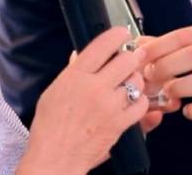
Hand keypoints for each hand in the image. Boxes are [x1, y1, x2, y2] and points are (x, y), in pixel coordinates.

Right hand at [20, 27, 149, 174]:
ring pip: (136, 80)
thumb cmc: (50, 128)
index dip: (116, 35)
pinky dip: (141, 102)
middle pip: (126, 60)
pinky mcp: (120, 123)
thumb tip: (81, 55)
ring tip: (130, 83)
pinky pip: (141, 105)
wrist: (55, 157)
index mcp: (76, 76)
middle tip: (130, 59)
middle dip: (131, 57)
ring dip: (136, 80)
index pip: (102, 45)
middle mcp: (94, 87)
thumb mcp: (54, 91)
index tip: (122, 33)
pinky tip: (132, 103)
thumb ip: (71, 72)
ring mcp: (109, 105)